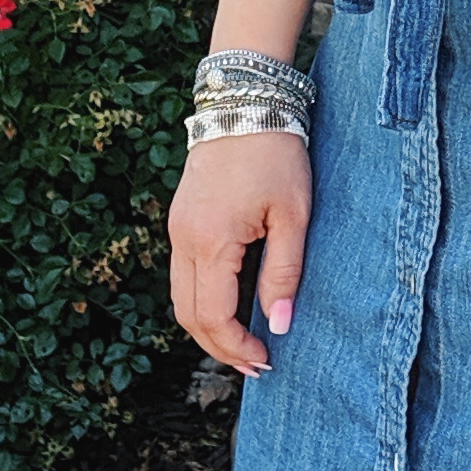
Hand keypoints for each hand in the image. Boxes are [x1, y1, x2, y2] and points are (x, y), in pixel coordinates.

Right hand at [169, 128, 310, 374]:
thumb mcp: (293, 216)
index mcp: (212, 241)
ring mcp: (177, 229)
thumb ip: (284, 273)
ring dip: (207, 327)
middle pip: (188, 315)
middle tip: (255, 365)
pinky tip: (230, 307)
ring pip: (180, 297)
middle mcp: (184, 239)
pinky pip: (183, 275)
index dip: (236, 348)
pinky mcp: (180, 220)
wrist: (244, 104)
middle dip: (219, 348)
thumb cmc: (275, 155)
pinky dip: (202, 300)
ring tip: (242, 344)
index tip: (265, 360)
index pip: (213, 316)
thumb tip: (278, 325)